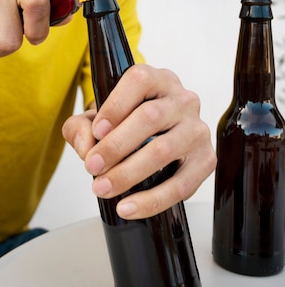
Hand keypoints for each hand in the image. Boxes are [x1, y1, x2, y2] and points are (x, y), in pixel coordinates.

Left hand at [62, 64, 215, 218]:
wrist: (153, 140)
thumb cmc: (125, 124)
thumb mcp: (97, 118)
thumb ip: (80, 127)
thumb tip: (86, 147)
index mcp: (158, 80)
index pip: (139, 81)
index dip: (116, 106)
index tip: (96, 131)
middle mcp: (182, 100)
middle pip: (150, 117)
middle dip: (116, 146)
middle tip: (92, 166)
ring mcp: (197, 129)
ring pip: (164, 150)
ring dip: (129, 173)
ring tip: (103, 187)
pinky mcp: (206, 160)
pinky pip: (182, 184)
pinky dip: (153, 200)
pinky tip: (129, 206)